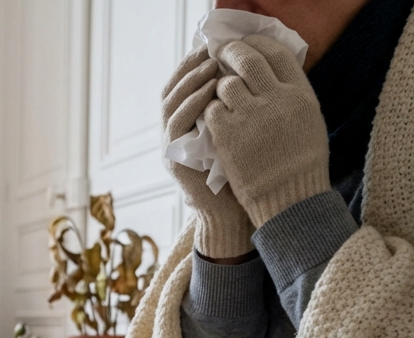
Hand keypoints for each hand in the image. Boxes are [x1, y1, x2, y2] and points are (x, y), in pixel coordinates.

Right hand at [162, 48, 253, 260]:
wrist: (235, 214)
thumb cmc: (243, 174)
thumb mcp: (236, 133)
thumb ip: (231, 110)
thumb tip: (243, 76)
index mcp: (185, 127)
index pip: (181, 88)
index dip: (192, 66)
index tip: (212, 47)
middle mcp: (172, 135)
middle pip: (170, 91)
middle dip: (189, 68)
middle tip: (210, 51)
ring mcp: (170, 147)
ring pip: (170, 104)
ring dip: (191, 81)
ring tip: (212, 65)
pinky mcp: (174, 159)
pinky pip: (178, 124)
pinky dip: (193, 104)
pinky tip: (212, 91)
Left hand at [205, 34, 330, 227]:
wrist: (289, 200)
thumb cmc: (300, 164)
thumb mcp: (308, 122)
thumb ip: (290, 95)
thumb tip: (269, 72)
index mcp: (300, 95)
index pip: (276, 52)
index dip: (257, 44)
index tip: (246, 44)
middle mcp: (277, 100)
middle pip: (247, 59)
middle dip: (230, 54)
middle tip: (221, 55)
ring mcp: (251, 116)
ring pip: (225, 84)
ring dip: (219, 88)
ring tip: (220, 97)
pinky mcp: (228, 135)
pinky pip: (212, 109)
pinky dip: (211, 112)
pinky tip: (215, 121)